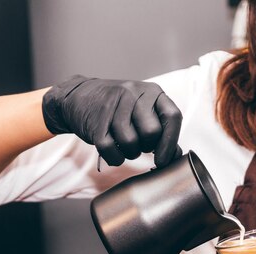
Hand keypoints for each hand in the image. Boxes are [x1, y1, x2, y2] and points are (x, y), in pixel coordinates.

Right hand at [42, 75, 181, 166]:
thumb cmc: (119, 108)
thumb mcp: (144, 110)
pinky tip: (113, 151)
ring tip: (125, 145)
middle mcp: (134, 94)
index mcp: (152, 92)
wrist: (79, 97)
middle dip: (148, 147)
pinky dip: (115, 158)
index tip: (165, 159)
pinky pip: (111, 151)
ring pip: (131, 143)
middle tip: (140, 144)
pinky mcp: (96, 122)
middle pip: (151, 133)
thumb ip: (162, 129)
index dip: (171, 142)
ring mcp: (113, 106)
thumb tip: (176, 155)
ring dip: (130, 153)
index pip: (172, 117)